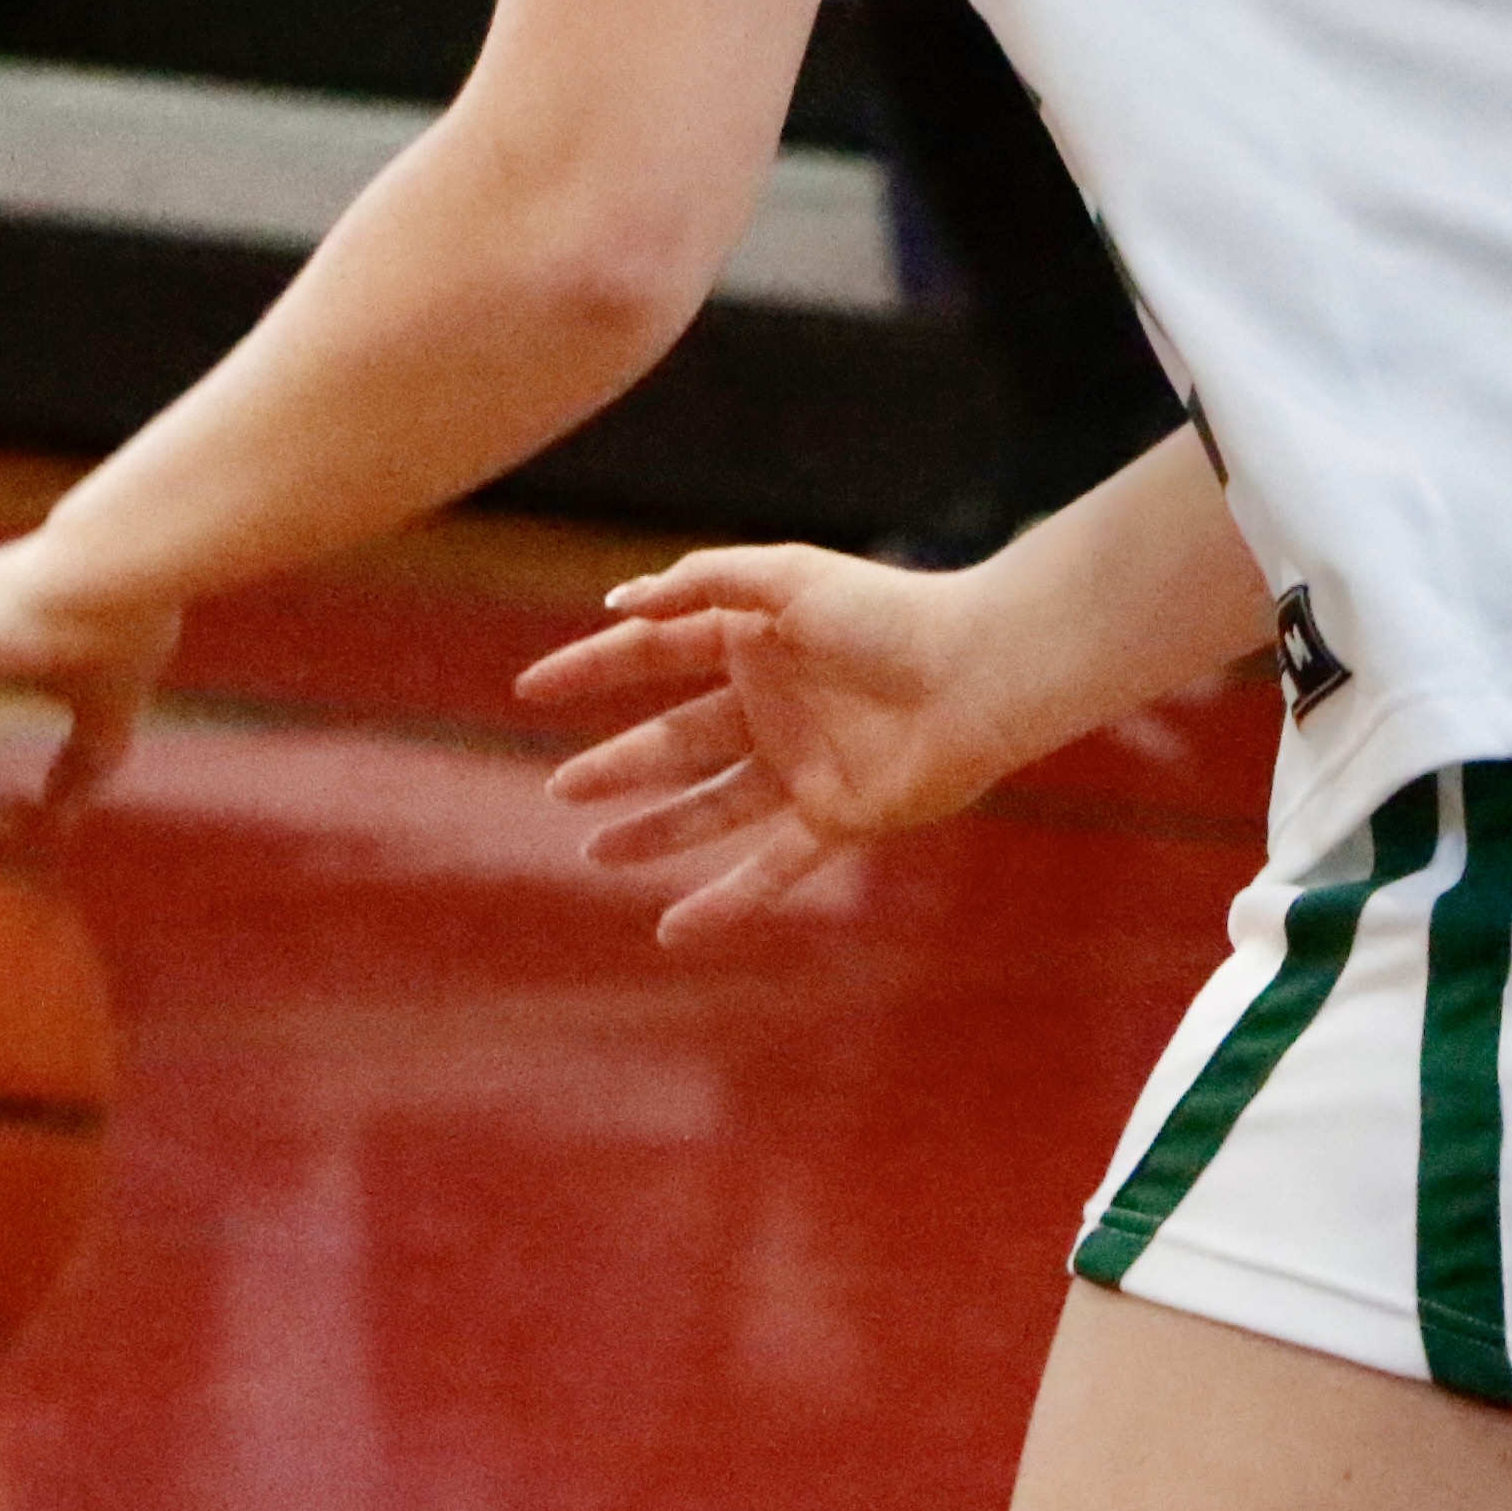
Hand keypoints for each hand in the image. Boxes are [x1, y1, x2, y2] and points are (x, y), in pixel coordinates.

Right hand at [513, 545, 1025, 944]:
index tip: (530, 687)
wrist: (981, 674)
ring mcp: (804, 765)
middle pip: (676, 740)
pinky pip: (770, 870)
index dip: (594, 668)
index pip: (657, 654)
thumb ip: (703, 584)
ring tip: (592, 853)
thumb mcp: (786, 579)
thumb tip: (621, 602)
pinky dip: (723, 902)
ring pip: (711, 808)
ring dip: (653, 831)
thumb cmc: (890, 614)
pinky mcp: (838, 817)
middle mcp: (776, 705)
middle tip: (557, 789)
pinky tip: (672, 931)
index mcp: (759, 641)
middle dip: (617, 764)